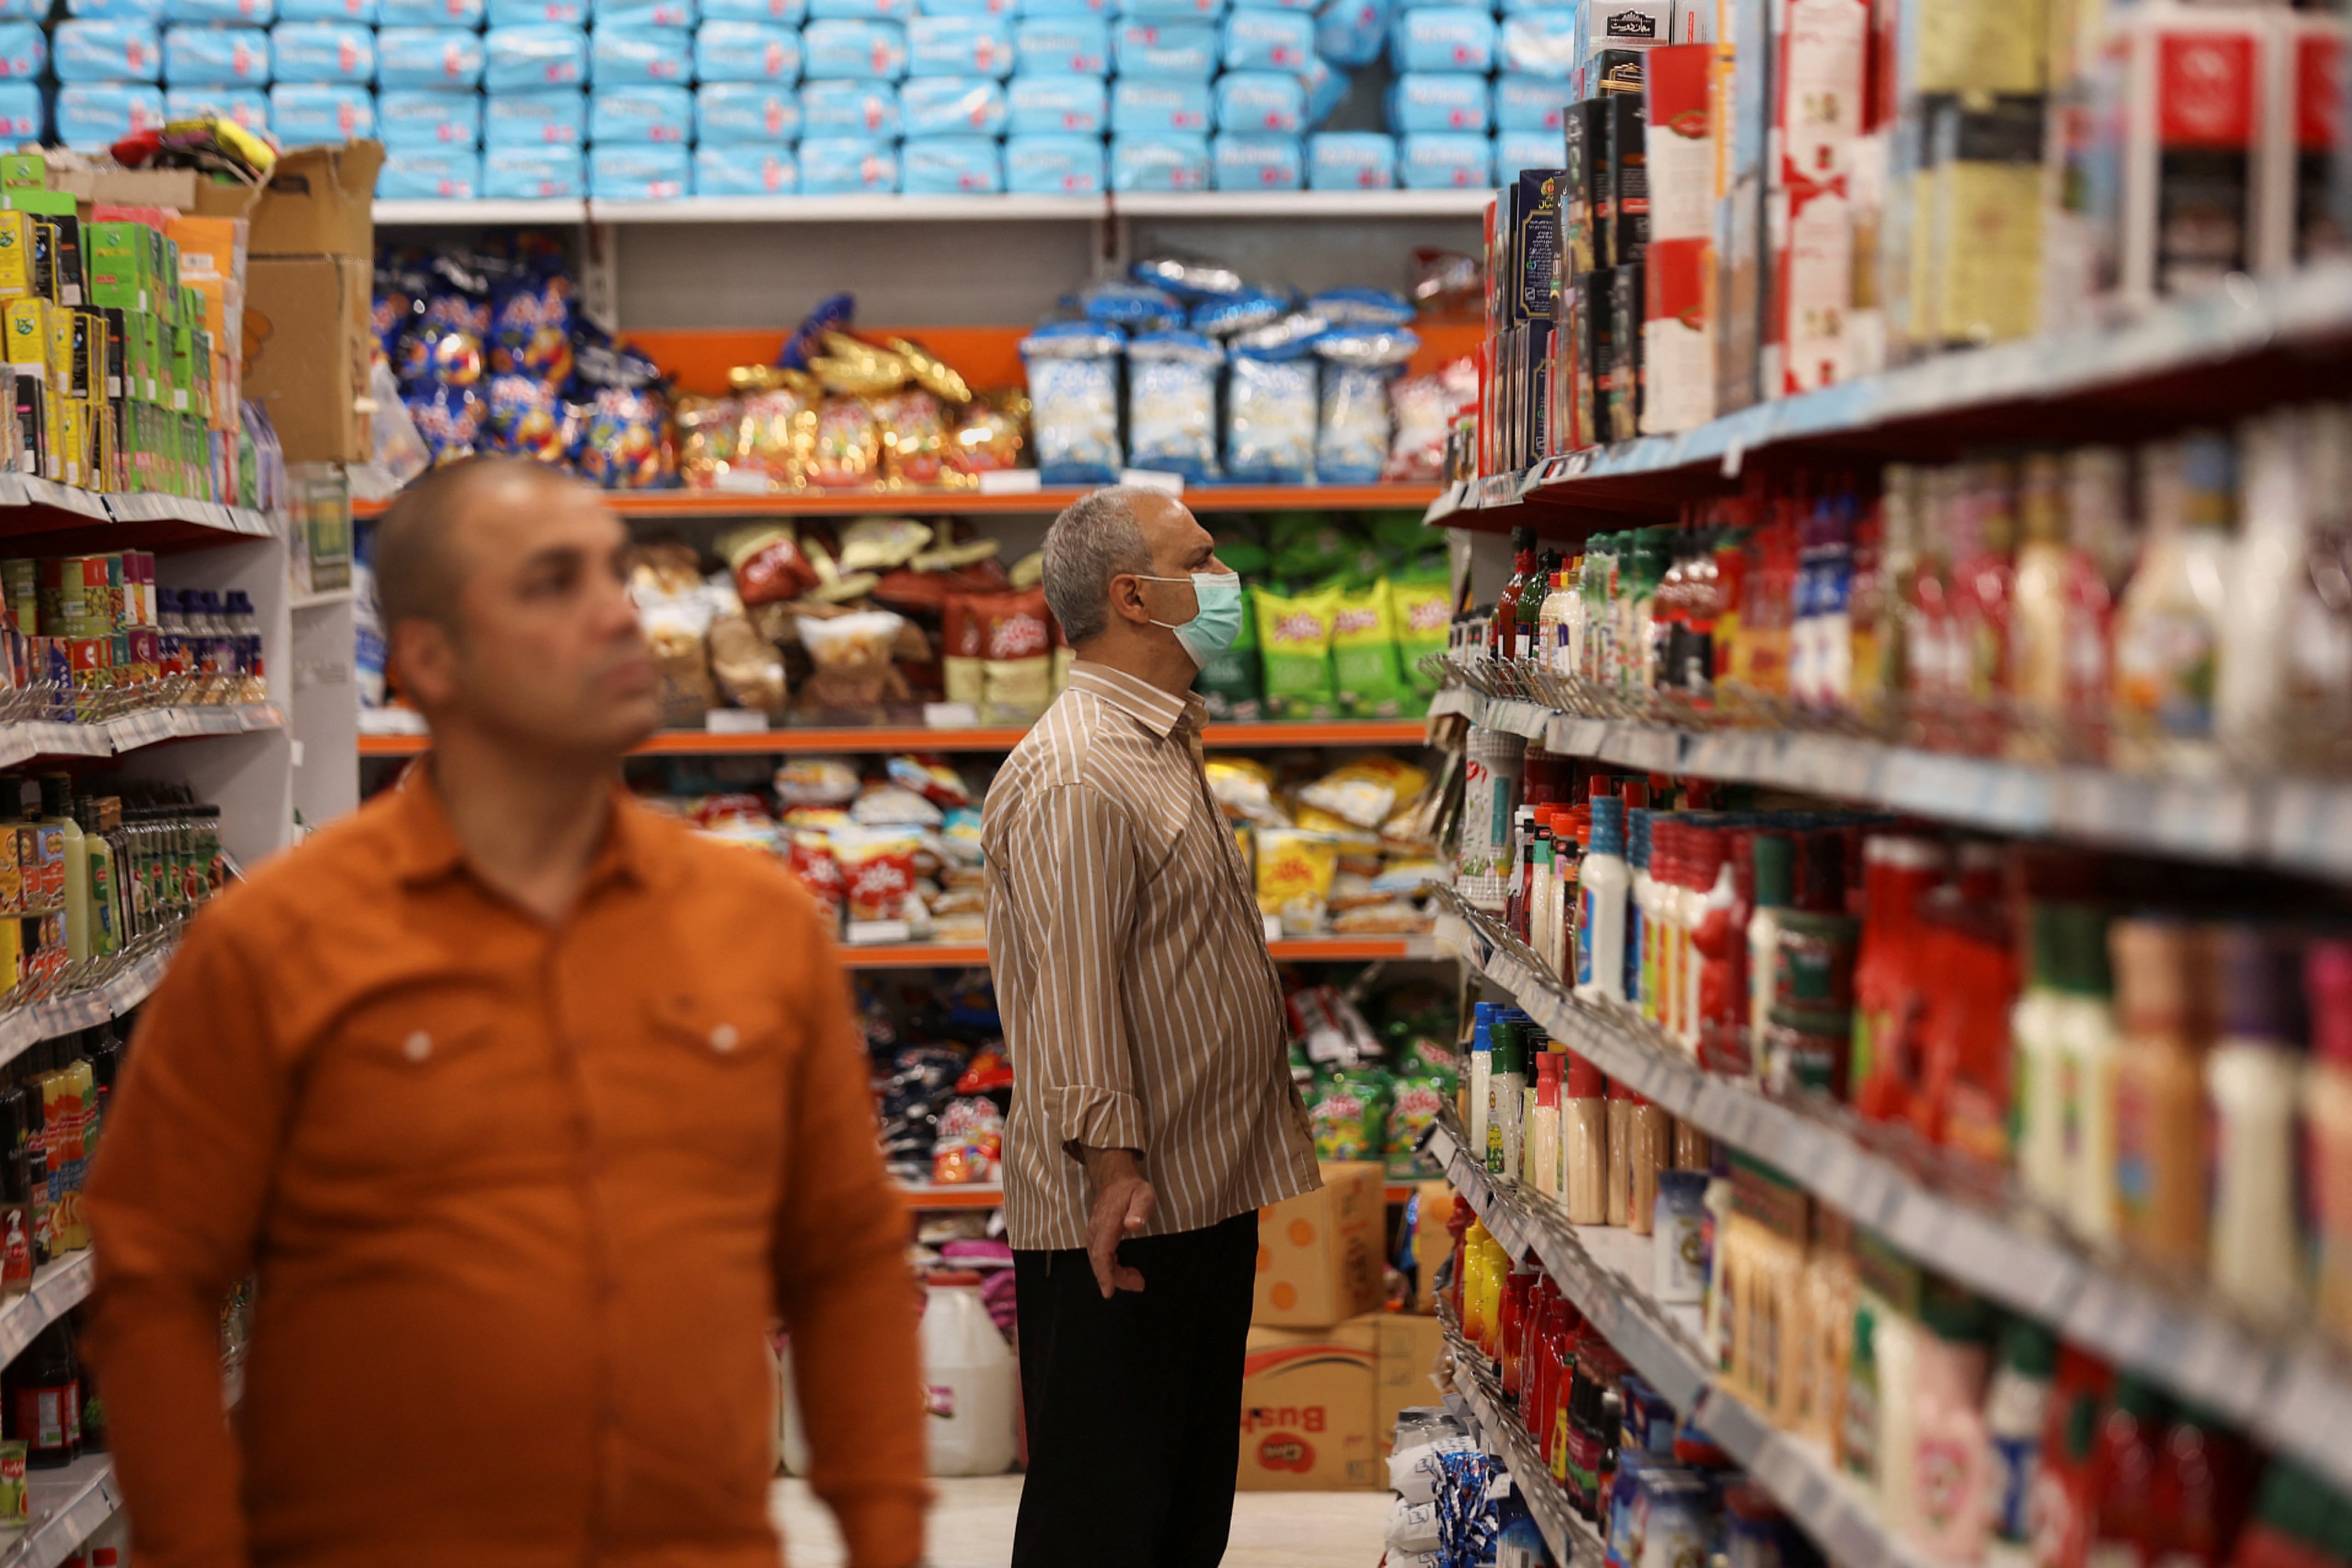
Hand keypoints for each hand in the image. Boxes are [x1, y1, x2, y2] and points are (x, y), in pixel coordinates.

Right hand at [1079, 1146, 1154, 1298]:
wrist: (1114, 1177)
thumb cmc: (1132, 1188)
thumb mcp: (1143, 1194)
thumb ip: (1140, 1209)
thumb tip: (1133, 1225)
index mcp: (1107, 1223)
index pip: (1102, 1252)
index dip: (1105, 1273)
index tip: (1109, 1291)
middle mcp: (1096, 1230)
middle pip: (1099, 1261)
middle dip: (1115, 1278)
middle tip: (1139, 1284)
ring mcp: (1093, 1233)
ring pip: (1098, 1260)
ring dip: (1113, 1274)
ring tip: (1136, 1279)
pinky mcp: (1095, 1235)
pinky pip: (1099, 1256)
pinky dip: (1109, 1267)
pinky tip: (1123, 1269)